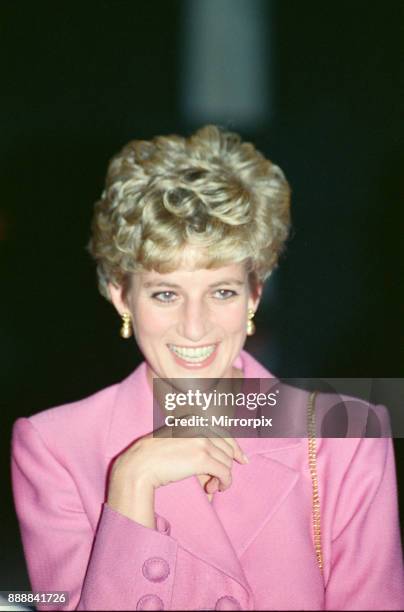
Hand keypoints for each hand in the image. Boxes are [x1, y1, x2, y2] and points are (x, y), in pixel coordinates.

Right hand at [108, 421, 248, 496]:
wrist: (139, 464)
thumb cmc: (154, 457)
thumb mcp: (177, 443)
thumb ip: (197, 449)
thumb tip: (216, 470)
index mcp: (194, 420)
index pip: (224, 433)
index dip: (235, 448)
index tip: (242, 459)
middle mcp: (201, 427)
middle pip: (227, 449)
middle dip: (225, 467)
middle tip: (216, 483)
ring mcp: (202, 441)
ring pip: (226, 462)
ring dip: (222, 478)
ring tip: (210, 488)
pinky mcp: (202, 458)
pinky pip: (224, 473)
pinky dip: (223, 483)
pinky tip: (214, 489)